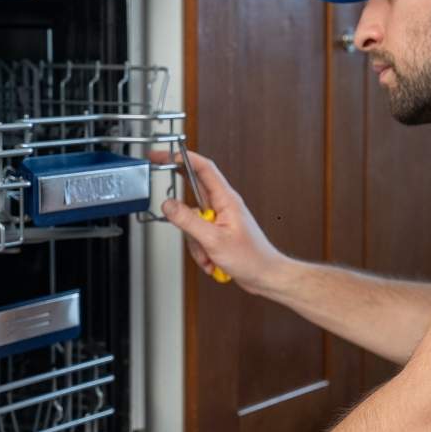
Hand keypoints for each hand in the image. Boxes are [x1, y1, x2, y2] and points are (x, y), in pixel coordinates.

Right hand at [151, 149, 287, 293]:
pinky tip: (212, 260)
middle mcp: (223, 206)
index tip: (165, 155)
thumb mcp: (214, 239)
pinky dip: (201, 251)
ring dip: (195, 242)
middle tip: (169, 204)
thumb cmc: (252, 258)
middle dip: (181, 208)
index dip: (183, 158)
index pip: (203, 168)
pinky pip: (198, 237)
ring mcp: (220, 220)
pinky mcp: (217, 233)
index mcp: (226, 199)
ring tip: (209, 254)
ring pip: (192, 221)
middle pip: (193, 194)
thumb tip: (168, 204)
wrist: (265, 276)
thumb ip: (188, 220)